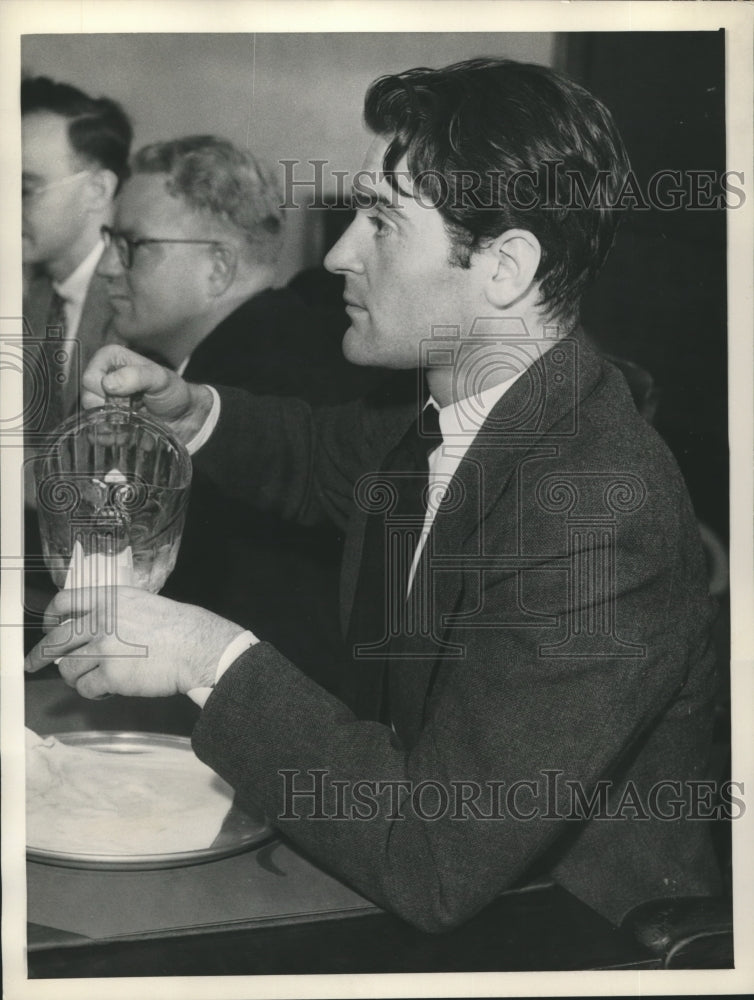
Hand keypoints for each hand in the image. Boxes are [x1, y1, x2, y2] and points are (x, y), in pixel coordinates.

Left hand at [25, 587, 246, 699]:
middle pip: (56, 640)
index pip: (65, 602)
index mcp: (109, 599)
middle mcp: (101, 621)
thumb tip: (90, 630)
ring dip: (77, 677)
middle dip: (39, 655)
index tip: (48, 626)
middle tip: (33, 663)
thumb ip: (114, 613)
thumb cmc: (179, 628)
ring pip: (69, 668)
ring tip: (95, 679)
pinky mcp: (111, 676)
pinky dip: (94, 692)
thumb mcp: (142, 604)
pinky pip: (87, 688)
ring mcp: (105, 649)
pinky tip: (108, 689)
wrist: (197, 647)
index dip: (51, 616)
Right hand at [81, 344, 213, 445]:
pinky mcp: (107, 422)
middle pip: (87, 399)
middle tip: (132, 408)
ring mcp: (103, 402)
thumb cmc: (174, 392)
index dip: (104, 389)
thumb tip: (108, 383)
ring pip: (91, 418)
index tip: (126, 394)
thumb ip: (138, 376)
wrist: (183, 417)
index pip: (89, 376)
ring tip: (134, 419)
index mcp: (111, 360)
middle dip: (110, 407)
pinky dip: (113, 436)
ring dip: (112, 423)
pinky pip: (97, 434)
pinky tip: (129, 432)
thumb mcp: (161, 379)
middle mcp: (103, 379)